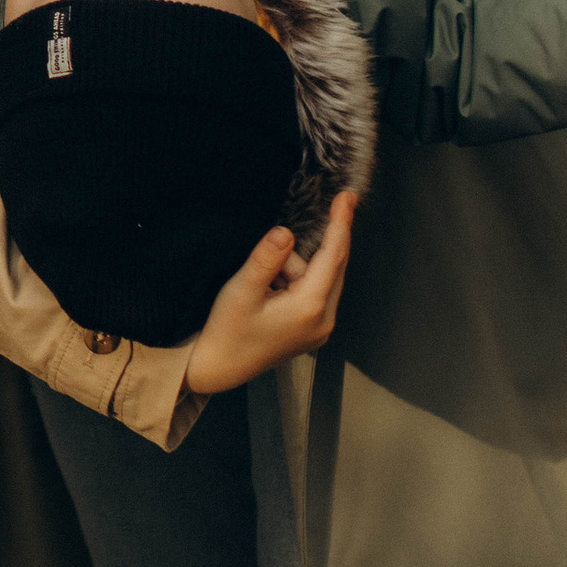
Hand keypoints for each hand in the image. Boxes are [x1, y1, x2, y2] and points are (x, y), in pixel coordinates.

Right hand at [181, 189, 356, 397]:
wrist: (219, 368)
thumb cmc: (227, 332)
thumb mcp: (241, 290)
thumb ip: (265, 259)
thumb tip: (285, 233)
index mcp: (309, 308)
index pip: (333, 257)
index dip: (341, 224)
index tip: (347, 197)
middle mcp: (323, 320)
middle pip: (332, 266)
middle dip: (313, 245)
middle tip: (316, 214)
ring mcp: (319, 328)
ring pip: (319, 278)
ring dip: (295, 268)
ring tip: (262, 285)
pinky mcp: (311, 330)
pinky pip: (313, 291)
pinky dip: (296, 280)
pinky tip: (270, 291)